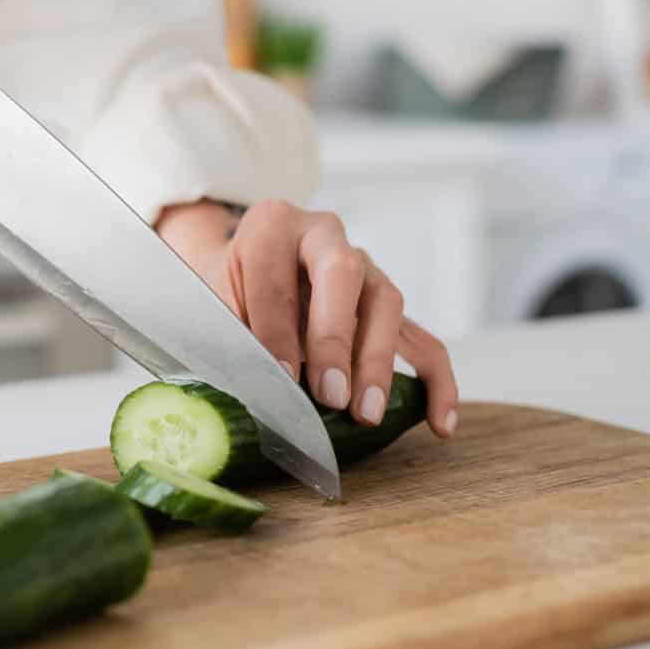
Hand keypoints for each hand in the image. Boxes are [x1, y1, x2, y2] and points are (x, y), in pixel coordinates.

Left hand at [156, 199, 458, 437]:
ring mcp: (364, 269)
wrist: (239, 277)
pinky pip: (423, 340)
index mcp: (272, 225)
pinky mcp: (386, 307)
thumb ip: (229, 337)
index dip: (277, 329)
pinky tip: (439, 423)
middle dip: (335, 338)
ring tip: (366, 414)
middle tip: (330, 393)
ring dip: (377, 363)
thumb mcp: (210, 303)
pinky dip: (435, 381)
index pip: (277, 275)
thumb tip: (253, 391)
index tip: (279, 377)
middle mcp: (324, 237)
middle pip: (343, 273)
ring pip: (386, 303)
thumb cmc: (224, 293)